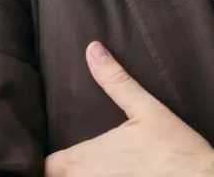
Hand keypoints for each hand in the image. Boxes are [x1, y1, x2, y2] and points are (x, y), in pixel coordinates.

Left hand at [45, 41, 213, 176]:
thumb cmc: (173, 145)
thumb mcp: (145, 107)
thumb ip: (115, 80)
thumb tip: (92, 49)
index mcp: (87, 159)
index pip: (45, 166)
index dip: (41, 160)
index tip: (44, 150)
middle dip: (60, 169)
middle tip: (61, 158)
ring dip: (79, 175)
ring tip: (85, 166)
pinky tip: (110, 174)